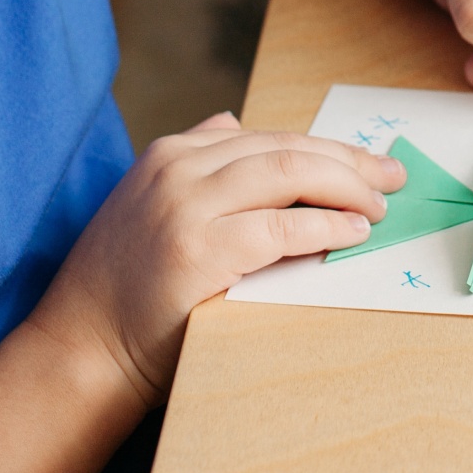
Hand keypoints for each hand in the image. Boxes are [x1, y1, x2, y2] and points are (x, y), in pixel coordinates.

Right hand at [29, 113, 405, 405]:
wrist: (80, 348)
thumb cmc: (124, 286)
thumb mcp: (149, 202)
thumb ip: (194, 161)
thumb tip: (234, 123)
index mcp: (170, 155)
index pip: (267, 138)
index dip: (325, 148)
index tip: (367, 163)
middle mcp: (178, 169)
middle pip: (284, 148)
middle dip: (347, 160)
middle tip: (392, 175)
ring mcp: (185, 207)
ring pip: (287, 174)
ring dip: (344, 186)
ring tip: (379, 205)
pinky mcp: (198, 251)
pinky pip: (279, 227)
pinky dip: (324, 225)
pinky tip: (352, 231)